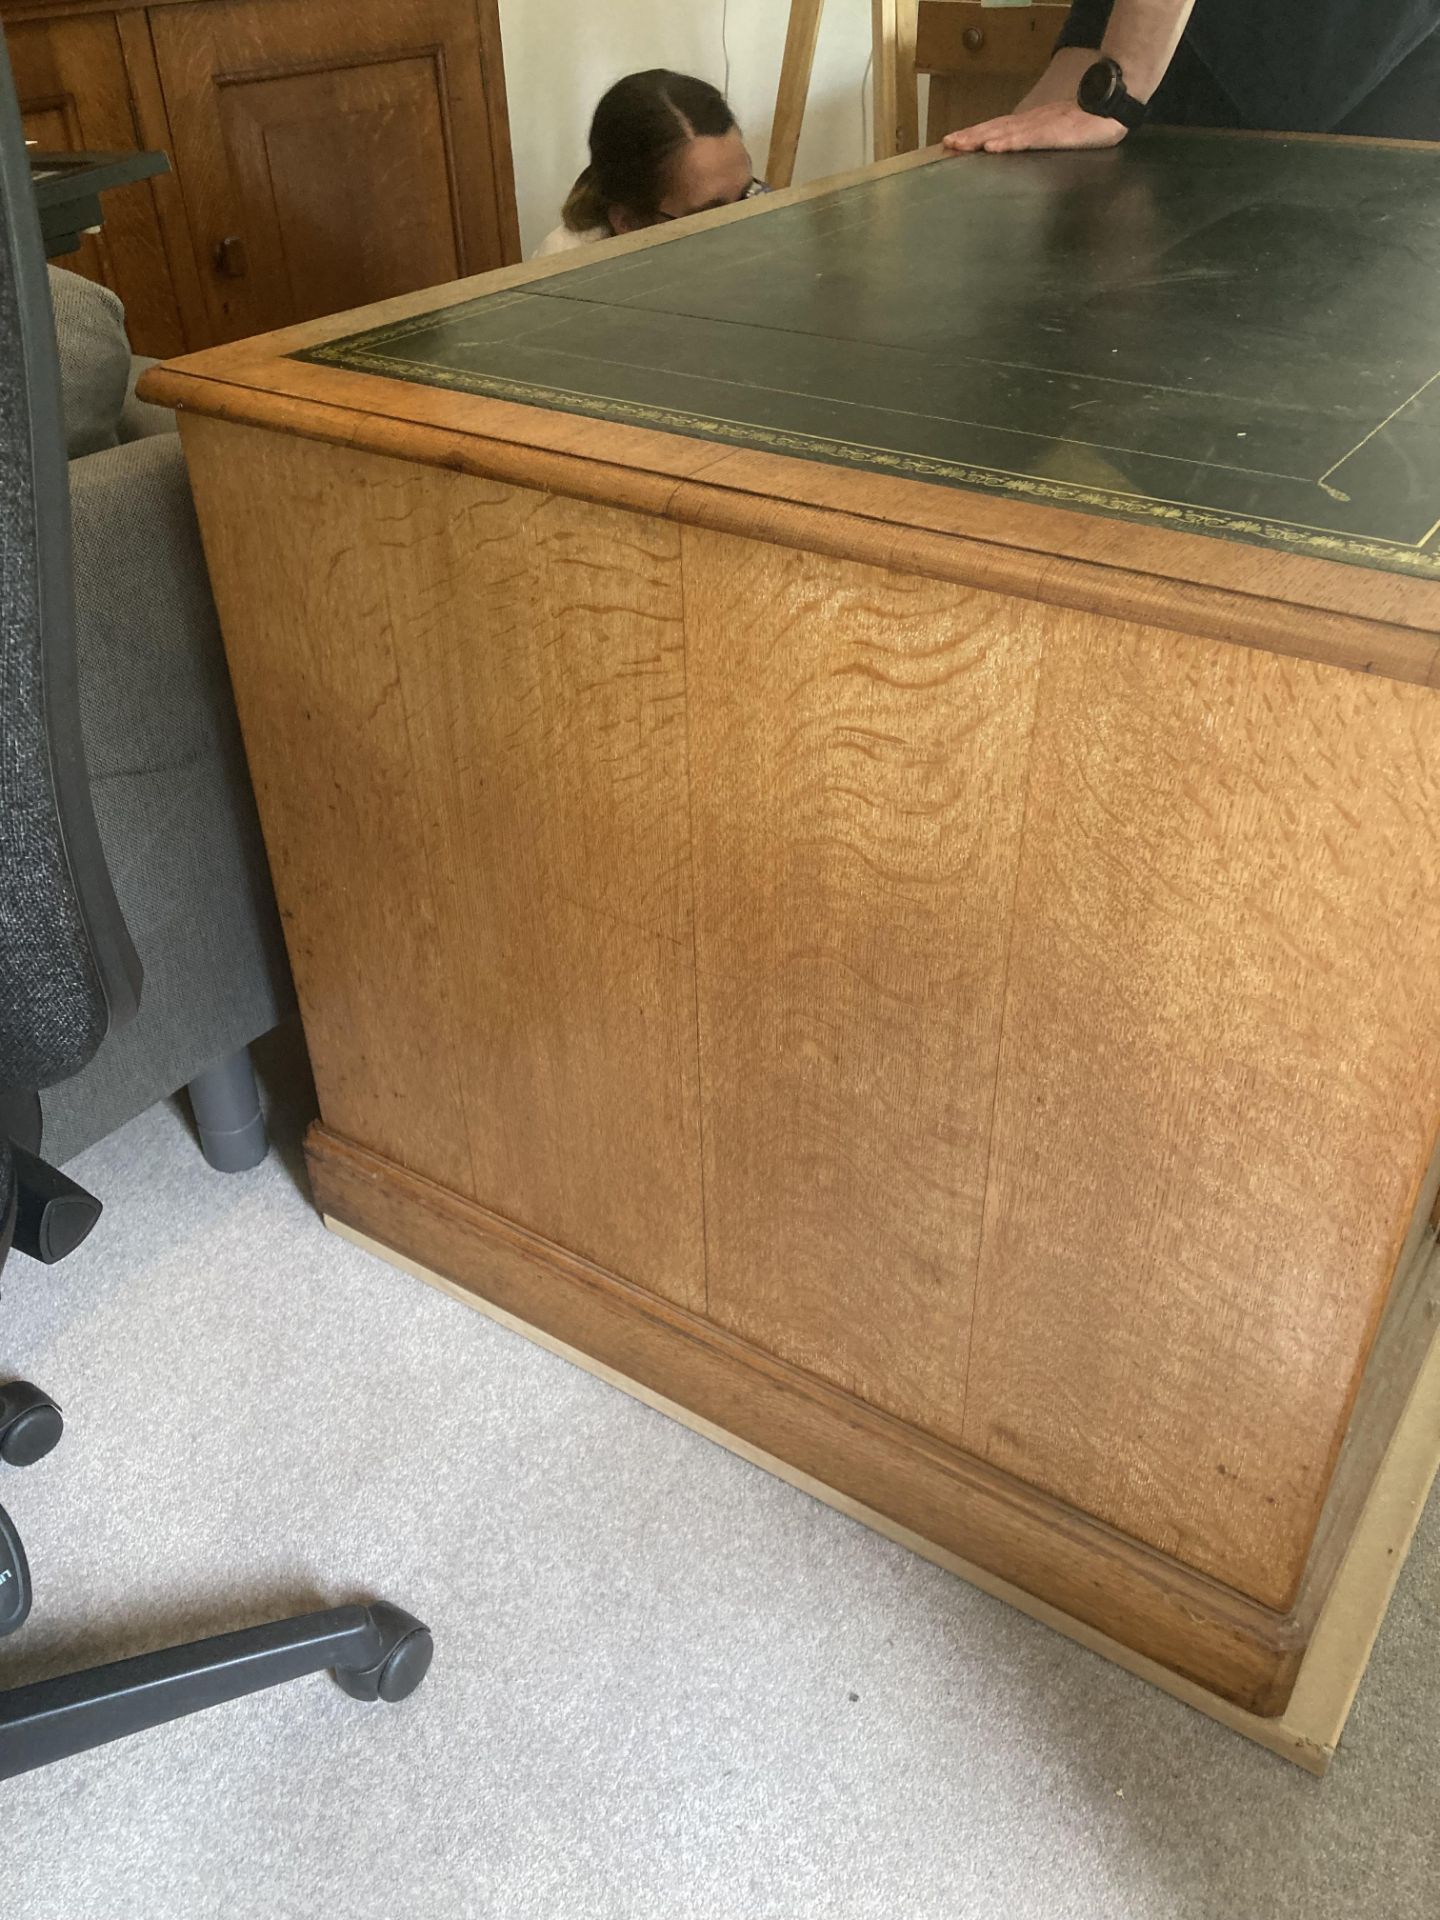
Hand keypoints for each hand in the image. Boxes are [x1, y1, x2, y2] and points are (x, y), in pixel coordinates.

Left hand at [943, 103, 1127, 154]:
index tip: (955, 141)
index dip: (976, 134)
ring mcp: (1040, 126)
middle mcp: (1031, 122)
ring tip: (959, 144)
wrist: (1112, 108)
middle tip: (947, 143)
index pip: (998, 129)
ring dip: (979, 138)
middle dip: (969, 136)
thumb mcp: (1058, 136)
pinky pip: (1025, 139)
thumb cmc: (1088, 125)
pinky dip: (1007, 143)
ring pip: (1004, 132)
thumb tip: (1023, 156)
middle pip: (994, 128)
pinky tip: (991, 148)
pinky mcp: (1052, 133)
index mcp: (1032, 124)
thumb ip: (1040, 144)